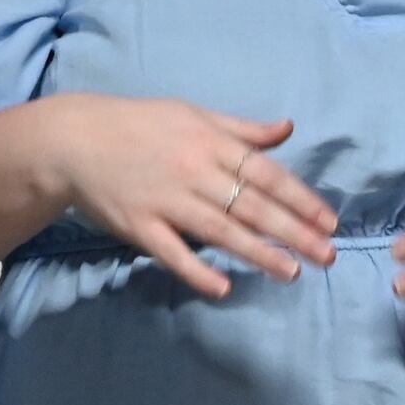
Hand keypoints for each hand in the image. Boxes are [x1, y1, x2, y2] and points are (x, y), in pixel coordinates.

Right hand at [29, 93, 336, 299]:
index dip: (300, 198)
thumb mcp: (194, 115)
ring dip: (259, 253)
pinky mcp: (139, 226)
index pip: (265, 173)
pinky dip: (198, 271)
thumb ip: (242, 130)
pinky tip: (224, 288)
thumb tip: (288, 129)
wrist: (74, 139)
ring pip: (221, 231)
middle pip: (251, 206)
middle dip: (293, 232)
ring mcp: (165, 201)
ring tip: (292, 272)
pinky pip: (173, 253)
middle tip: (327, 255)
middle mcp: (193, 171)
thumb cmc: (140, 125)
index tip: (329, 221)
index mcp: (210, 142)